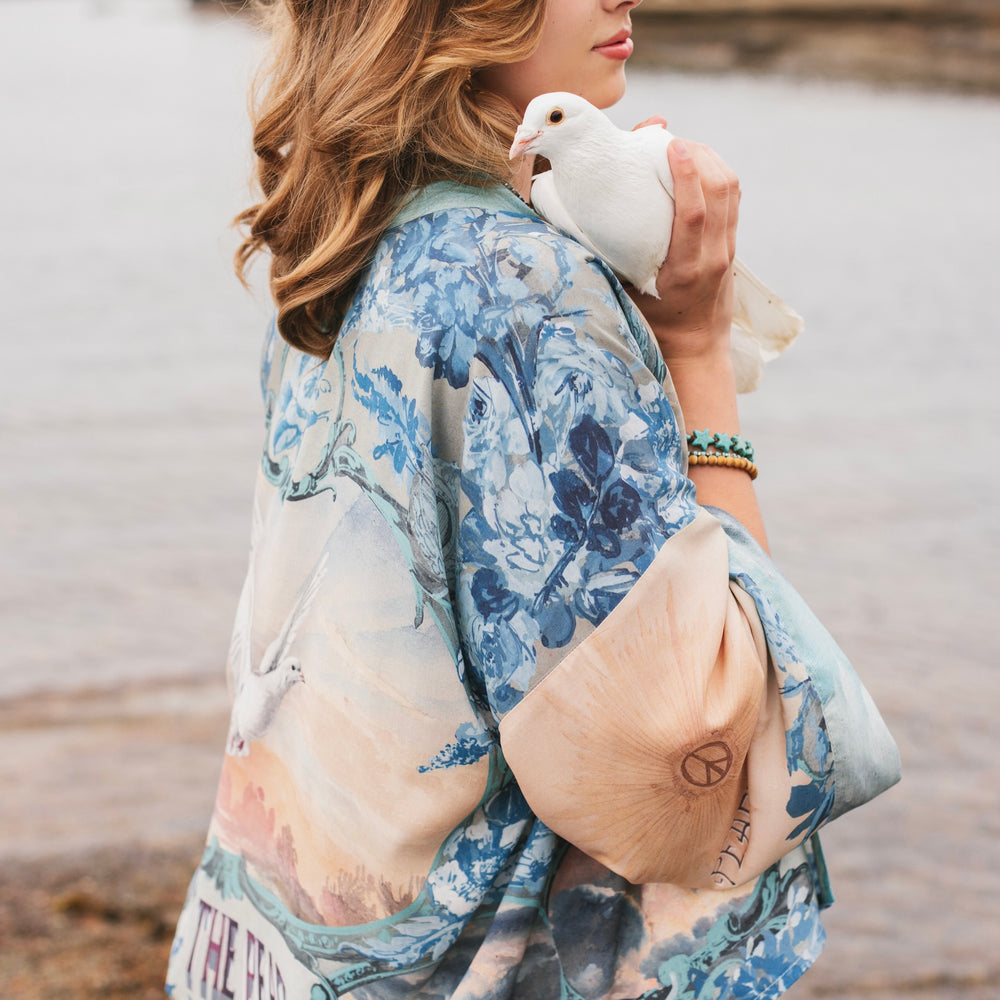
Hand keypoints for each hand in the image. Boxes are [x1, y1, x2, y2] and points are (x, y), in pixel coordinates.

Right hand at [628, 139, 740, 367]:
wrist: (695, 345)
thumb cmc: (651, 321)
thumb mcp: (625, 293)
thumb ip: (608, 257)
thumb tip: (580, 214)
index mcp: (685, 269)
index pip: (695, 212)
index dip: (687, 172)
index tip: (671, 143)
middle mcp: (712, 257)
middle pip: (720, 190)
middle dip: (699, 154)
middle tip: (671, 139)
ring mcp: (727, 250)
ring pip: (730, 188)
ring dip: (710, 158)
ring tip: (683, 146)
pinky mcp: (732, 244)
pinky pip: (732, 197)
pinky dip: (716, 172)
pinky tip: (696, 164)